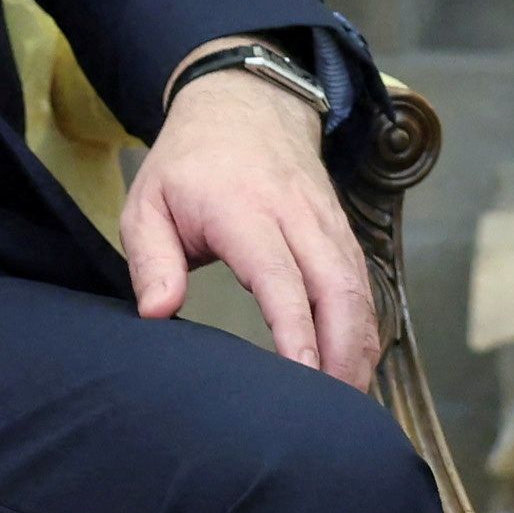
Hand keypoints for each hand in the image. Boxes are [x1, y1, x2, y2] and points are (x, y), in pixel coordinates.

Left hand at [121, 45, 376, 387]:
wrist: (244, 102)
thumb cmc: (188, 164)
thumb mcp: (147, 203)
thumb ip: (151, 261)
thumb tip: (157, 314)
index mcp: (245, 209)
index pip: (280, 277)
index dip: (296, 330)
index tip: (303, 378)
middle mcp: (297, 214)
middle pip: (338, 288)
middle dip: (344, 351)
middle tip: (337, 410)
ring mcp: (327, 220)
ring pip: (359, 288)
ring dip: (360, 345)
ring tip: (351, 401)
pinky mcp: (341, 229)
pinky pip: (363, 282)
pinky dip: (365, 326)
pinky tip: (357, 363)